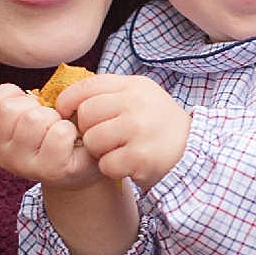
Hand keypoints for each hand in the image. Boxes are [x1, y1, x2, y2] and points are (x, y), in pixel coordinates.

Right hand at [0, 77, 101, 190]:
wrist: (80, 166)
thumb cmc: (48, 133)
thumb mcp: (20, 113)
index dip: (12, 95)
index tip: (27, 106)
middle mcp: (2, 154)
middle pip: (9, 110)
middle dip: (35, 106)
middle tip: (47, 120)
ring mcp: (25, 166)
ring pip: (34, 119)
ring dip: (53, 118)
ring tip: (57, 130)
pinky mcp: (52, 170)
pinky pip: (58, 133)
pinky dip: (69, 130)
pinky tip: (70, 141)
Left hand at [55, 73, 192, 191]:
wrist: (192, 152)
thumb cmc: (158, 125)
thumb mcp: (140, 97)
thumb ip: (109, 93)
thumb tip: (67, 98)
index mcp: (134, 85)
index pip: (88, 86)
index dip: (68, 100)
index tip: (63, 113)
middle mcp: (137, 103)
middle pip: (86, 115)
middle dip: (87, 130)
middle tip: (101, 137)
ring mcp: (139, 130)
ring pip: (93, 141)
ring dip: (99, 151)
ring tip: (117, 150)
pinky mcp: (141, 157)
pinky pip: (106, 164)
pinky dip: (112, 168)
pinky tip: (127, 164)